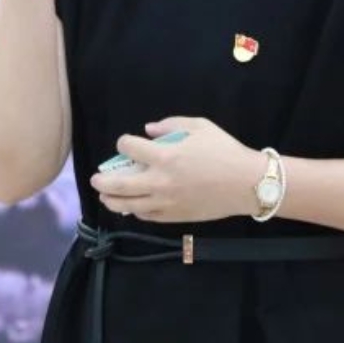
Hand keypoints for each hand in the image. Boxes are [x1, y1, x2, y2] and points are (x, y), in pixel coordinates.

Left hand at [89, 118, 268, 224]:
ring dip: (112, 201)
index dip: (123, 143)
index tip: (126, 142)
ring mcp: (165, 202)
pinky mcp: (174, 217)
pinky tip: (132, 207)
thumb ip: (171, 125)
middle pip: (118, 184)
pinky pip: (146, 216)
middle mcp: (160, 181)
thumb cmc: (225, 151)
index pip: (129, 148)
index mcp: (165, 156)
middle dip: (103, 180)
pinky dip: (135, 211)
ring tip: (105, 197)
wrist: (247, 184)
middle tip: (96, 178)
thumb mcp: (200, 127)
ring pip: (128, 206)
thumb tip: (148, 130)